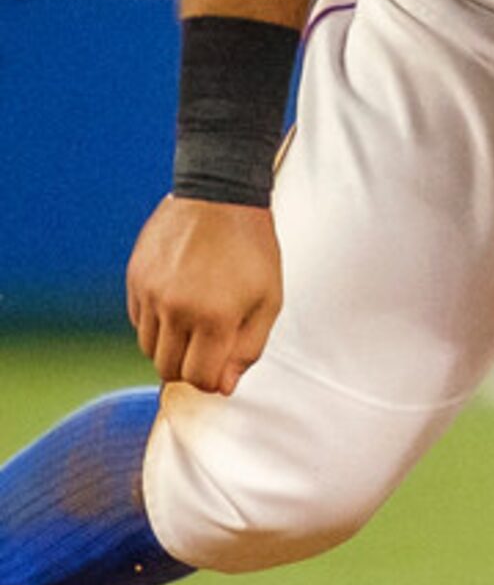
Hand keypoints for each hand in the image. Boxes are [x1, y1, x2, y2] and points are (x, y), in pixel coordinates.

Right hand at [125, 196, 282, 393]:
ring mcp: (150, 293)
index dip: (212, 382)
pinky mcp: (134, 279)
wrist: (219, 196)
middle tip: (208, 350)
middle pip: (168, 369)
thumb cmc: (252, 249)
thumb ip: (248, 348)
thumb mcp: (268, 300)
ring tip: (196, 322)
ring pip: (148, 348)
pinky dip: (156, 324)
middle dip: (189, 369)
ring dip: (171, 347)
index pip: (200, 378)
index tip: (221, 370)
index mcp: (216, 318)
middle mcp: (176, 309)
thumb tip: (223, 387)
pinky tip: (179, 303)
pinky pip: (137, 321)